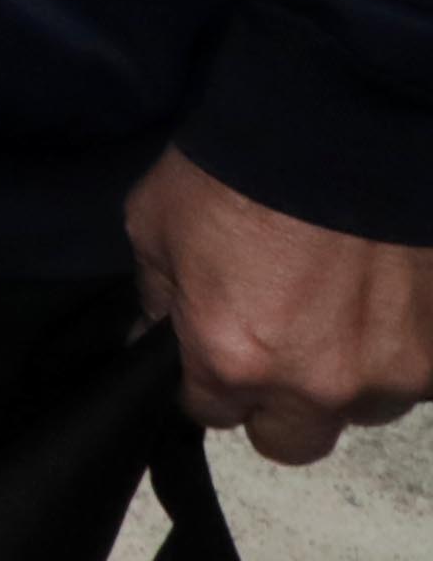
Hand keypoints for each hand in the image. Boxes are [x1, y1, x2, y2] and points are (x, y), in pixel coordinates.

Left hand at [126, 150, 432, 466]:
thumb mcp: (154, 223)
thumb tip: (158, 331)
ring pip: (366, 407)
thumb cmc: (238, 166)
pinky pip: (418, 371)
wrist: (338, 121)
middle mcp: (318, 381)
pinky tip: (384, 294)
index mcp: (234, 358)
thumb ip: (158, 294)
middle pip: (293, 440)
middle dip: (279, 405)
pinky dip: (401, 343)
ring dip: (349, 374)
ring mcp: (394, 369)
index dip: (209, 384)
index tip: (213, 360)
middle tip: (279, 348)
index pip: (211, 413)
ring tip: (340, 310)